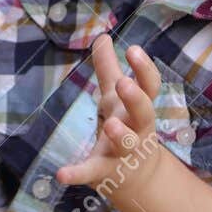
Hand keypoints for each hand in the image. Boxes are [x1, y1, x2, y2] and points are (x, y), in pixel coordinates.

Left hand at [55, 34, 164, 200]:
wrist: (136, 175)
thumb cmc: (126, 125)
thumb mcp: (114, 96)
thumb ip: (107, 67)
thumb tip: (102, 36)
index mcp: (139, 108)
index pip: (149, 86)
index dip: (144, 69)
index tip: (133, 49)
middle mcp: (137, 129)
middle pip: (144, 113)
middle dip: (135, 99)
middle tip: (124, 83)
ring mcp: (122, 153)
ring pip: (126, 144)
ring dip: (119, 134)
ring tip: (110, 124)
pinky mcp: (103, 171)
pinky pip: (92, 172)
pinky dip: (77, 174)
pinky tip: (61, 174)